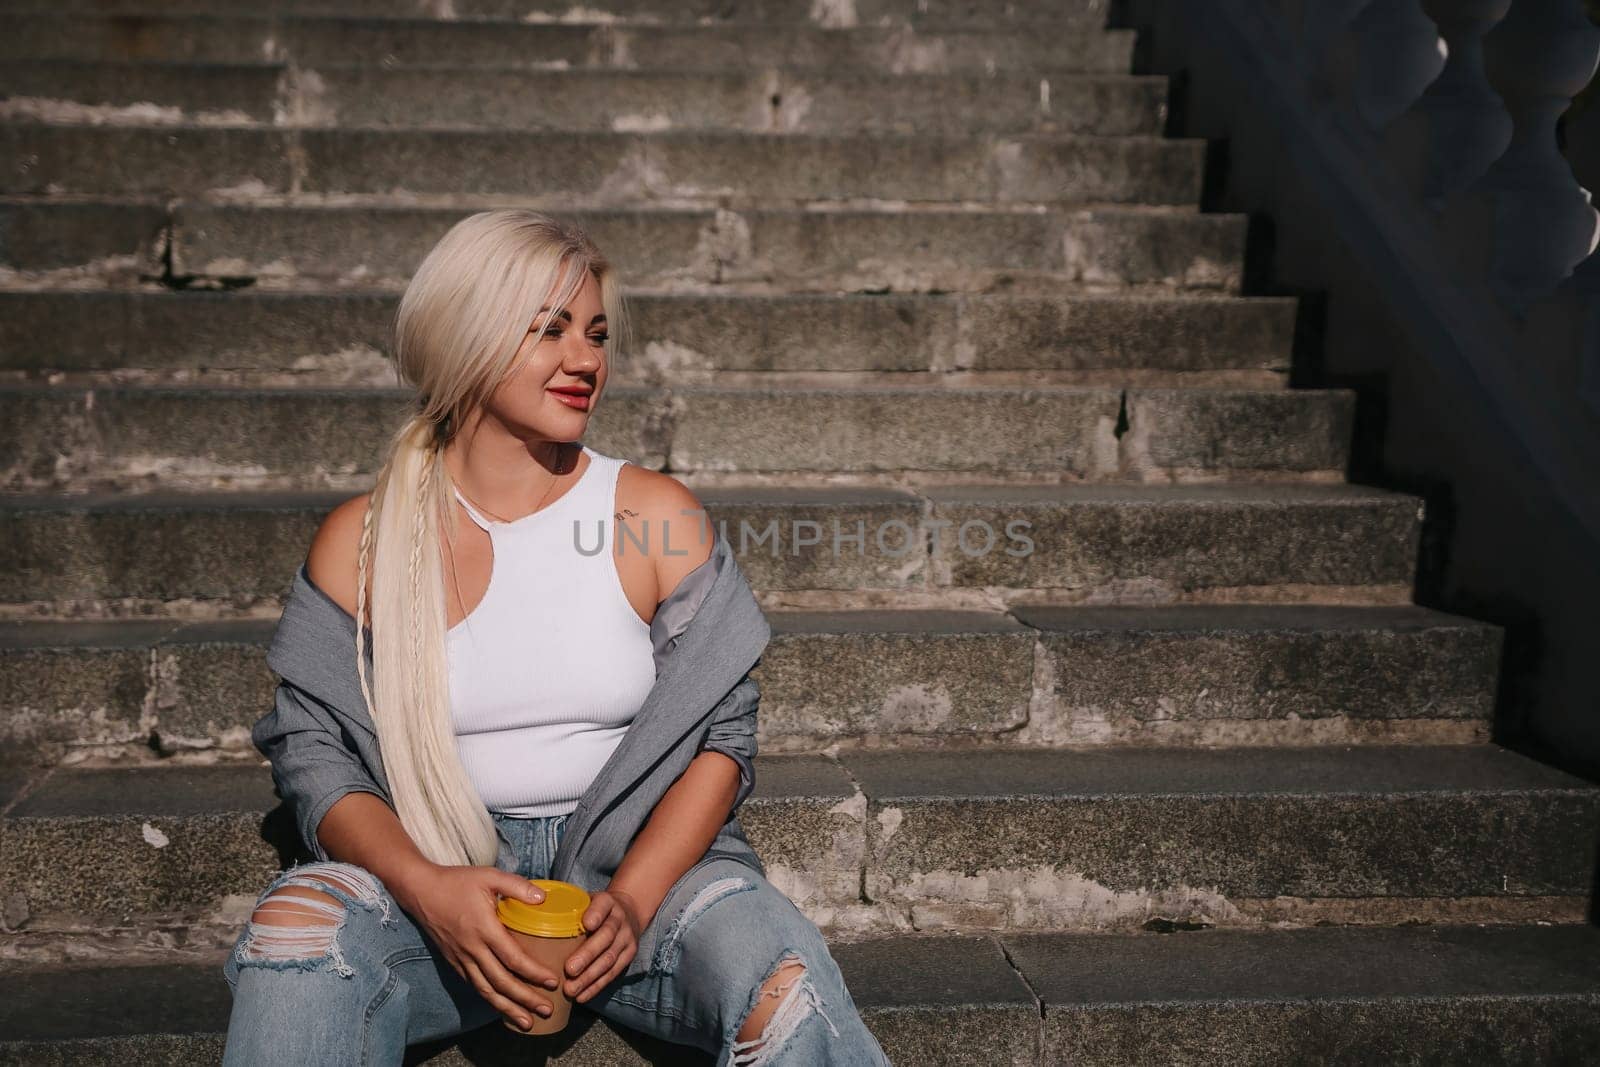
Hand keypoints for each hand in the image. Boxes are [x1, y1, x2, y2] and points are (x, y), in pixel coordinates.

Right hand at [398, 863, 562, 1030]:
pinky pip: (474, 985)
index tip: (552, 982)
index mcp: (484, 928)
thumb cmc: (457, 882)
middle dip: (524, 999)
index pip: (512, 958)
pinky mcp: (454, 961)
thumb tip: (543, 898)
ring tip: (526, 1022)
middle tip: (546, 1010)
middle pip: (501, 982)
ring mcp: (461, 958)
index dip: (533, 973)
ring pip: (486, 990)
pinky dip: (489, 999)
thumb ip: (517, 886)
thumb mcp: (489, 876)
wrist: (421, 891)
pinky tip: (502, 1006)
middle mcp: (472, 948)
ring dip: (507, 1008)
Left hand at [564, 888, 643, 1003]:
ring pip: (609, 959)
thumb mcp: (585, 900)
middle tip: (569, 970)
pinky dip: (596, 987)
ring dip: (589, 977)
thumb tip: (528, 915)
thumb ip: (565, 907)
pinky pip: (613, 974)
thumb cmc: (594, 909)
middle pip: (606, 936)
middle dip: (588, 954)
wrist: (628, 912)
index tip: (586, 923)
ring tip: (571, 989)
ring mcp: (627, 938)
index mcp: (607, 901)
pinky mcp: (629, 956)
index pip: (602, 905)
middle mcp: (620, 919)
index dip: (596, 914)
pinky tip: (582, 996)